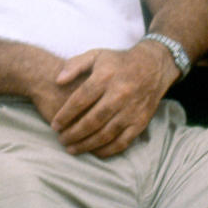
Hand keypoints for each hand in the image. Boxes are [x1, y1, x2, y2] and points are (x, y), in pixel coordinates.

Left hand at [49, 42, 175, 157]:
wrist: (153, 66)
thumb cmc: (118, 62)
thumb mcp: (96, 55)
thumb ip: (74, 65)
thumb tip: (58, 80)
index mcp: (106, 77)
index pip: (81, 99)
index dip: (65, 115)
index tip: (54, 125)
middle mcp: (120, 94)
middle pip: (92, 120)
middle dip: (73, 133)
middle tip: (61, 140)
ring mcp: (132, 110)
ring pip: (105, 134)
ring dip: (86, 145)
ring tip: (71, 149)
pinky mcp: (141, 121)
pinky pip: (122, 142)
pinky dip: (106, 150)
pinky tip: (94, 152)